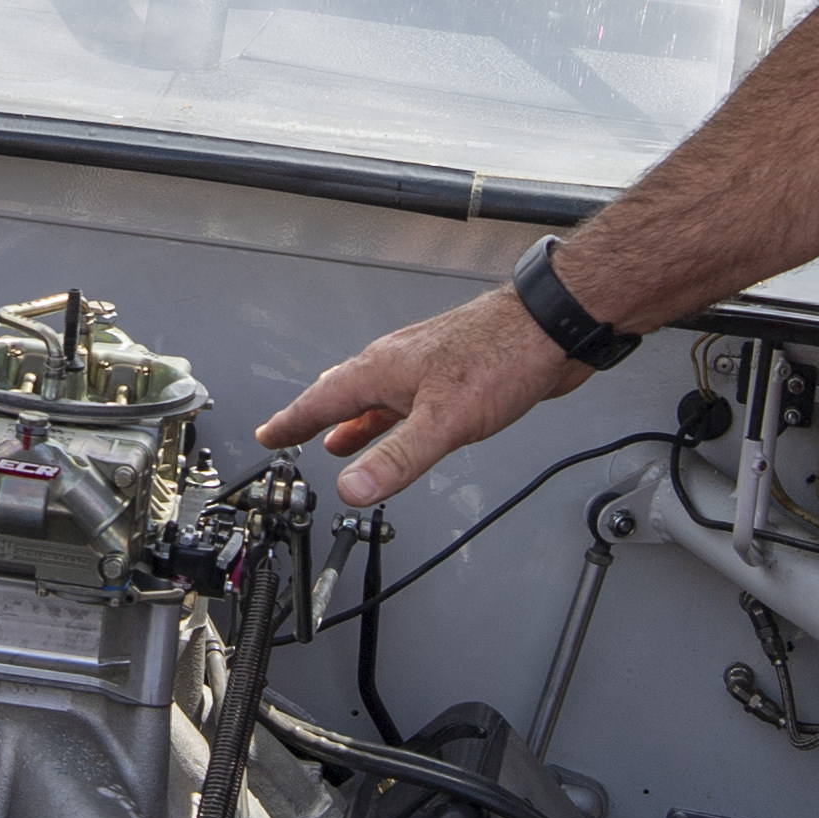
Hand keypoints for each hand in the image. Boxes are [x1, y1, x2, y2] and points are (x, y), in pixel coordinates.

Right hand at [256, 285, 585, 509]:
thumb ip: (395, 458)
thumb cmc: (500, 357)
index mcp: (382, 369)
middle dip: (315, 418)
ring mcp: (424, 366)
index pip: (321, 400)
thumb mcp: (443, 422)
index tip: (268, 435)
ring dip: (354, 421)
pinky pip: (405, 399)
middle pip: (342, 394)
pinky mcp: (451, 374)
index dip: (292, 422)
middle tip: (292, 434)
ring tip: (339, 441)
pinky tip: (402, 425)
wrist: (549, 329)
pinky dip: (390, 417)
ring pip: (375, 396)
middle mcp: (397, 362)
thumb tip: (352, 488)